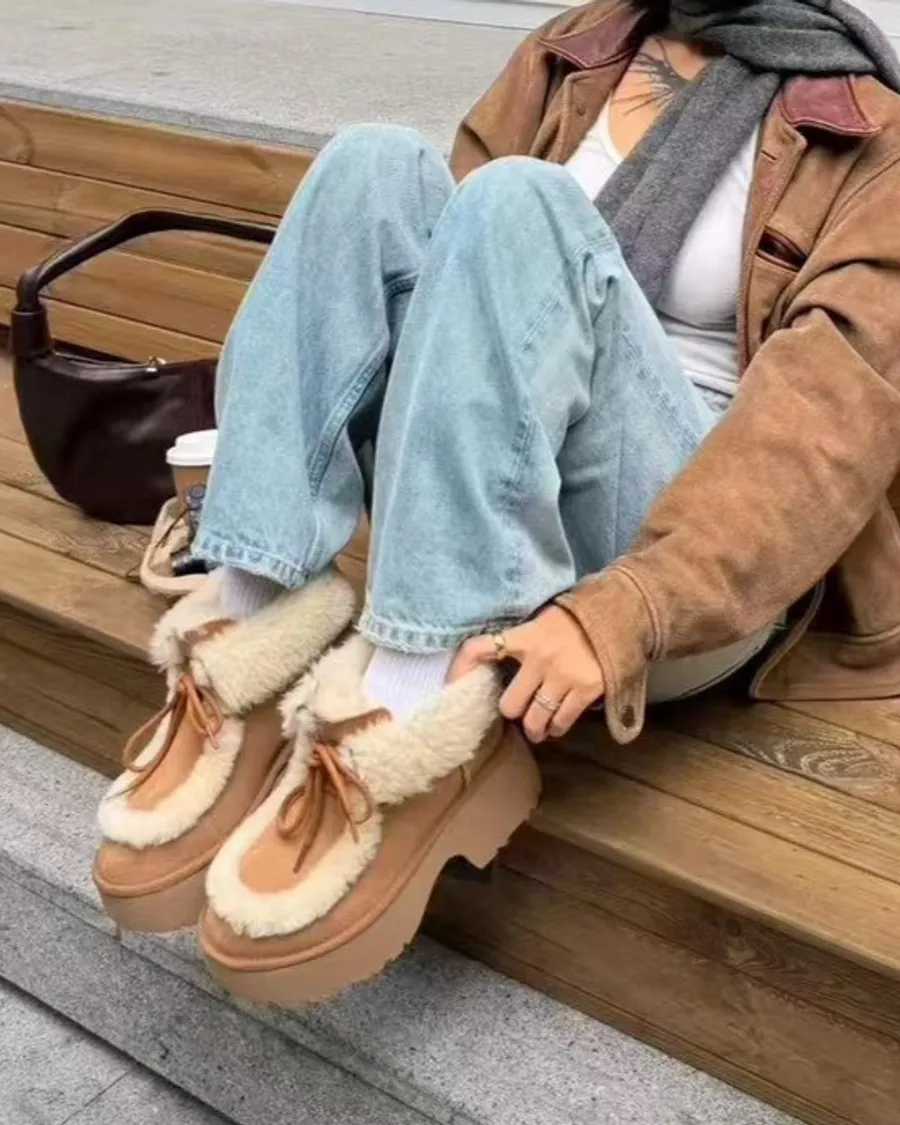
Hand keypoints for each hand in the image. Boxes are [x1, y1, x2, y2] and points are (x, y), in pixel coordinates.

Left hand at [450, 606, 604, 742]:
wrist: (621, 614)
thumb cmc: (578, 618)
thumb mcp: (543, 619)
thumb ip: (522, 639)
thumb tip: (496, 659)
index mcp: (525, 636)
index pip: (480, 648)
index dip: (460, 668)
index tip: (451, 685)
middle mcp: (539, 658)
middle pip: (509, 704)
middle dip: (513, 711)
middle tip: (519, 710)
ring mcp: (563, 676)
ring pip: (535, 719)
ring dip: (535, 728)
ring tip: (537, 729)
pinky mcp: (586, 689)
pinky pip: (562, 721)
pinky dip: (557, 727)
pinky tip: (556, 725)